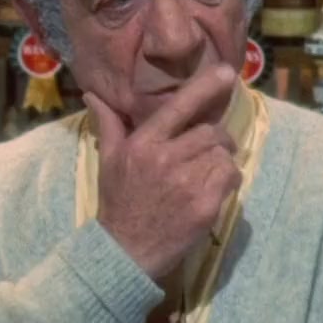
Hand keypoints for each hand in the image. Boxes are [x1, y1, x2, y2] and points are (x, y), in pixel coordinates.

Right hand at [83, 64, 241, 278]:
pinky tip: (211, 190)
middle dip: (216, 139)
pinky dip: (228, 180)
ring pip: (224, 155)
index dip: (205, 87)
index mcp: (143, 143)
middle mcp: (166, 158)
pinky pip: (231, 177)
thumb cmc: (118, 202)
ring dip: (221, 161)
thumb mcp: (108, 160)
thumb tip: (92, 95)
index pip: (179, 107)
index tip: (227, 72)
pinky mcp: (205, 205)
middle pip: (211, 133)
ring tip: (205, 175)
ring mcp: (187, 182)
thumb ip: (108, 124)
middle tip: (209, 151)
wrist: (126, 250)